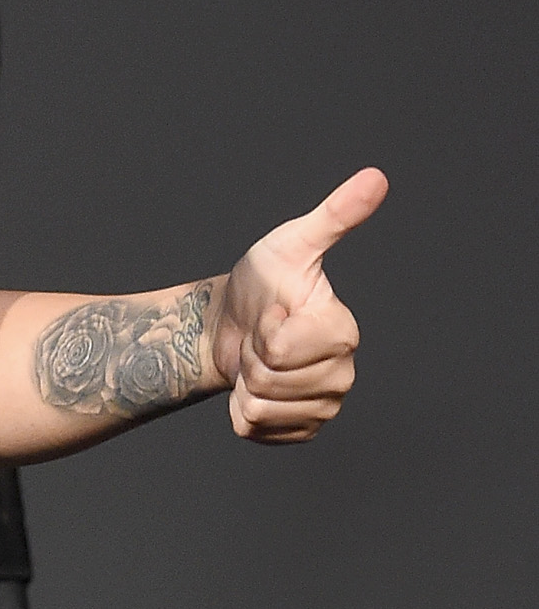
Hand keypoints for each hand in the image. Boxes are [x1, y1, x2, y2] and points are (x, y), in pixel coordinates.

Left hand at [211, 167, 387, 442]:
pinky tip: (254, 387)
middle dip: (250, 355)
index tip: (274, 311)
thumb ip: (334, 216)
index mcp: (343, 332)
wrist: (232, 325)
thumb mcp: (292, 244)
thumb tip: (376, 177)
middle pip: (267, 379)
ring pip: (259, 408)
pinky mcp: (298, 431)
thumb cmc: (264, 283)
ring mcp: (322, 407)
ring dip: (244, 382)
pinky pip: (253, 429)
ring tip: (257, 359)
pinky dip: (241, 409)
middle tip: (261, 336)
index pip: (280, 347)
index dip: (263, 328)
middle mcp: (341, 374)